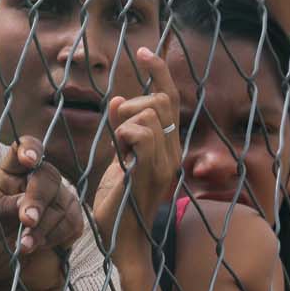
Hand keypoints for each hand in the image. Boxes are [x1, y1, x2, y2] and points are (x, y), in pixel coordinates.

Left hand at [0, 136, 86, 290]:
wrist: (15, 281)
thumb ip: (4, 211)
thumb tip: (25, 203)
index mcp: (9, 176)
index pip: (23, 150)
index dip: (29, 149)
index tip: (29, 160)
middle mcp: (35, 183)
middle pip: (47, 175)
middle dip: (37, 199)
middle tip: (27, 221)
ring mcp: (57, 200)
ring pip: (62, 202)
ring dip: (44, 228)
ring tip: (26, 247)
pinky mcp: (72, 220)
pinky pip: (73, 222)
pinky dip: (55, 237)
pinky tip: (41, 248)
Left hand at [92, 45, 181, 248]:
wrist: (120, 241)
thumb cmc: (118, 204)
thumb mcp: (119, 159)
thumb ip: (122, 130)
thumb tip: (117, 100)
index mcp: (167, 148)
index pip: (169, 98)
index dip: (158, 71)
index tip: (142, 50)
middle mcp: (172, 152)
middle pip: (158, 101)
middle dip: (131, 108)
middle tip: (118, 137)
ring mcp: (165, 163)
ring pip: (149, 113)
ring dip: (125, 125)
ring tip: (120, 152)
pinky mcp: (151, 173)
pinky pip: (142, 133)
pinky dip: (124, 135)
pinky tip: (120, 155)